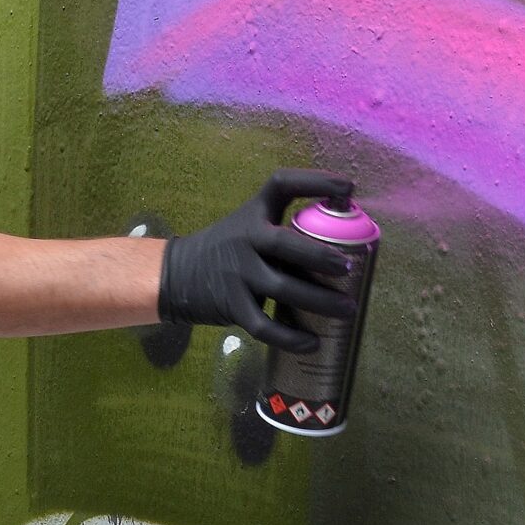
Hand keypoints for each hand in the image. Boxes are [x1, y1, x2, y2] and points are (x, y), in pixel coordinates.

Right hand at [158, 170, 358, 353]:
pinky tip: (313, 343)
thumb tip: (345, 242)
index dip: (315, 181)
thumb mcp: (248, 227)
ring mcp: (236, 274)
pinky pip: (264, 326)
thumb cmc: (227, 249)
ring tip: (348, 309)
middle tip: (349, 266)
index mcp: (253, 214)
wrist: (175, 274)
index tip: (348, 187)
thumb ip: (285, 230)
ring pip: (283, 288)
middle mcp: (245, 239)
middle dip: (320, 255)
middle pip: (285, 244)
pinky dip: (290, 337)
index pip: (282, 185)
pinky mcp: (231, 305)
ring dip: (320, 301)